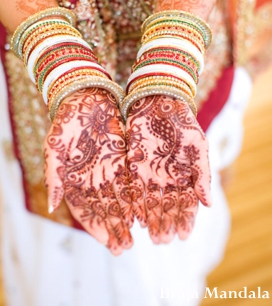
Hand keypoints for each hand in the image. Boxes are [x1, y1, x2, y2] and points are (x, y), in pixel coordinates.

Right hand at [44, 88, 133, 254]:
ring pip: (118, 199)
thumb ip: (54, 176)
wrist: (85, 96)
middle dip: (114, 229)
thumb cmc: (66, 121)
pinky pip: (129, 181)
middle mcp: (91, 178)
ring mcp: (107, 169)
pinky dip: (135, 197)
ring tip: (138, 236)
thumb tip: (51, 206)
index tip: (108, 243)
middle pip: (104, 210)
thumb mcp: (55, 147)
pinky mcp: (121, 158)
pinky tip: (144, 210)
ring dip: (126, 218)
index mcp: (73, 179)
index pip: (85, 210)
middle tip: (126, 247)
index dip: (96, 227)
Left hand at [126, 95, 210, 243]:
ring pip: (151, 202)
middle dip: (166, 225)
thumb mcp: (198, 146)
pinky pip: (135, 190)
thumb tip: (209, 204)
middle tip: (163, 241)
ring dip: (152, 220)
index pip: (187, 203)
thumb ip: (203, 175)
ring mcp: (151, 173)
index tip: (183, 236)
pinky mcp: (135, 166)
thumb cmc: (183, 123)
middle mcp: (168, 177)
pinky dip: (137, 204)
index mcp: (185, 174)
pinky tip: (137, 217)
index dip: (186, 220)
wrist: (159, 102)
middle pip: (167, 207)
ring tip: (151, 236)